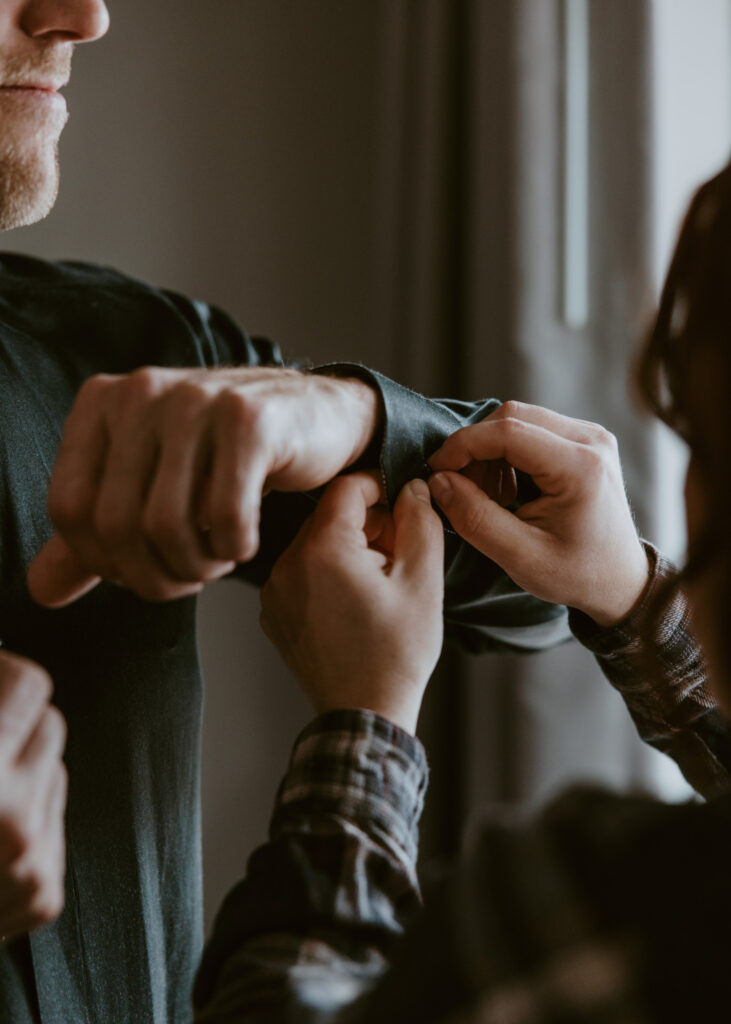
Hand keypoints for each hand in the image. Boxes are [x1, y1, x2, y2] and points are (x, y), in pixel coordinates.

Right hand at [0, 651, 66, 939]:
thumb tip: (1, 662)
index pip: (32, 685)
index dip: (2, 677)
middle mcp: (12, 821)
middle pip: (50, 726)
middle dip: (12, 724)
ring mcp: (31, 864)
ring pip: (54, 772)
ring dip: (20, 770)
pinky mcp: (41, 895)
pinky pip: (53, 822)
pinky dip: (24, 820)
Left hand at [27, 366, 377, 606]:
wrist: (316, 416)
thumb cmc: (227, 457)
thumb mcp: (153, 488)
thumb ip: (96, 536)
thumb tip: (42, 590)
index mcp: (103, 403)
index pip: (68, 508)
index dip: (103, 561)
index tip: (143, 568)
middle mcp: (141, 391)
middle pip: (116, 525)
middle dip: (154, 575)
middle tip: (189, 577)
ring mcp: (195, 400)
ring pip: (166, 526)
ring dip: (196, 566)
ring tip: (217, 559)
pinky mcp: (248, 419)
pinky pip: (224, 516)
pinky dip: (235, 548)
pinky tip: (246, 542)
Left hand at [259, 473, 443, 733]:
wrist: (364, 713)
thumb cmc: (396, 653)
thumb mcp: (422, 582)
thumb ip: (419, 522)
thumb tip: (413, 487)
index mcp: (322, 549)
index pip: (346, 488)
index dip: (380, 486)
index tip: (403, 502)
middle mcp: (287, 564)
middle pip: (329, 516)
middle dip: (367, 523)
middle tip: (400, 549)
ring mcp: (274, 590)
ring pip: (315, 544)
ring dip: (347, 549)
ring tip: (380, 580)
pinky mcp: (273, 612)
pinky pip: (301, 573)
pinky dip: (327, 574)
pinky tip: (356, 601)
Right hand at [428, 401, 649, 626]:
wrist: (620, 580)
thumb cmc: (576, 574)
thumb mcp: (520, 557)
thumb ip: (475, 518)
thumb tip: (438, 481)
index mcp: (581, 467)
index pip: (507, 431)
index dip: (463, 445)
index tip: (435, 471)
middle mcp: (591, 440)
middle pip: (511, 415)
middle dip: (475, 448)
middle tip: (461, 489)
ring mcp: (591, 435)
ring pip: (519, 418)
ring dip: (490, 451)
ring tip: (488, 496)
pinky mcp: (584, 439)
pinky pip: (532, 428)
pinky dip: (507, 453)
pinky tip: (508, 490)